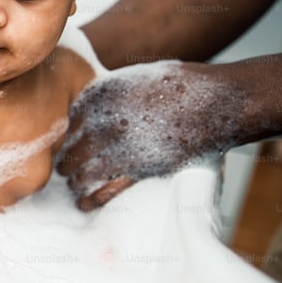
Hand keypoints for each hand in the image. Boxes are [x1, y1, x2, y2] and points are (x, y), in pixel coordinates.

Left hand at [57, 61, 244, 209]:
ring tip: (74, 187)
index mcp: (100, 94)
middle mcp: (103, 119)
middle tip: (66, 169)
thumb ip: (109, 95)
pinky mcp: (138, 168)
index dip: (67, 137)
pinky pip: (104, 189)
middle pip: (71, 148)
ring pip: (81, 171)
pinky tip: (84, 203)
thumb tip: (89, 112)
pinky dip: (91, 199)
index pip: (69, 122)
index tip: (68, 144)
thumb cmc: (180, 86)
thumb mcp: (134, 79)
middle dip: (68, 161)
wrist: (216, 101)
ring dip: (75, 182)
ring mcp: (119, 145)